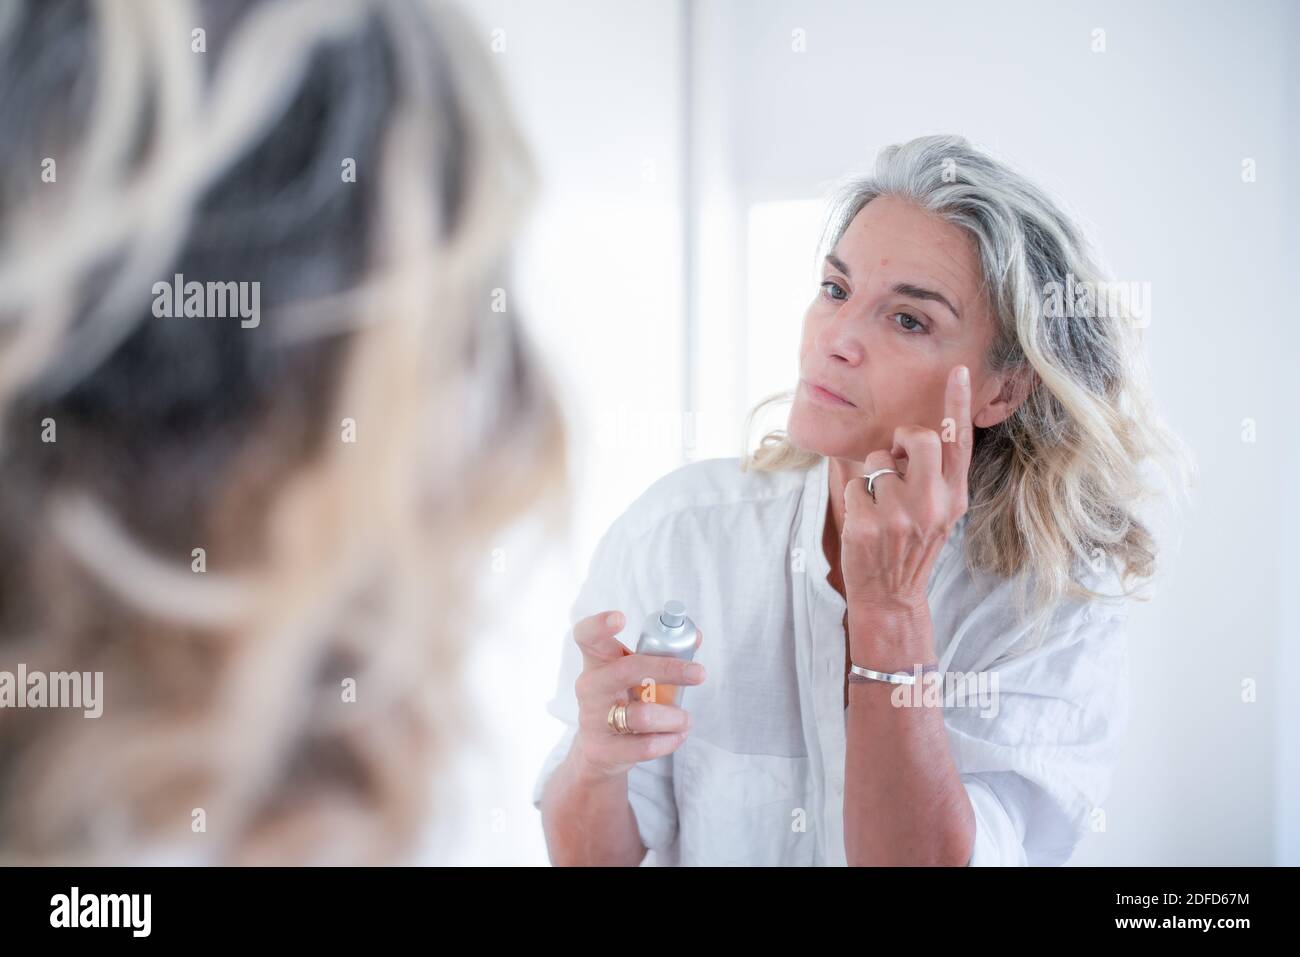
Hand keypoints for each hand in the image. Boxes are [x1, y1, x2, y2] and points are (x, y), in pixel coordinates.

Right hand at [570, 610, 706, 779]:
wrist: (600, 750)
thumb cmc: (623, 701)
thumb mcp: (635, 675)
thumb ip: (662, 653)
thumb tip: (695, 635)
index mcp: (597, 661)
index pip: (587, 635)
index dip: (599, 624)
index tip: (621, 618)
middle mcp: (590, 686)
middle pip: (628, 670)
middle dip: (669, 669)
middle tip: (699, 673)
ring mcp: (593, 718)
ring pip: (642, 715)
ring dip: (675, 717)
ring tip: (686, 719)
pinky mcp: (602, 749)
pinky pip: (644, 746)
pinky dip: (669, 740)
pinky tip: (677, 736)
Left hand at [840, 364, 972, 620]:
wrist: (891, 594)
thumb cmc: (909, 546)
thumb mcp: (937, 513)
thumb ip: (933, 475)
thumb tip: (909, 435)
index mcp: (954, 497)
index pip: (959, 443)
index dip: (957, 404)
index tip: (956, 371)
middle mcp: (934, 504)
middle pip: (917, 437)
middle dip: (899, 440)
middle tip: (894, 461)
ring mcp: (902, 515)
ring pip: (878, 459)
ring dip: (872, 476)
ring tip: (880, 506)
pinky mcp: (870, 524)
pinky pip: (855, 483)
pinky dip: (855, 497)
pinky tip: (865, 522)